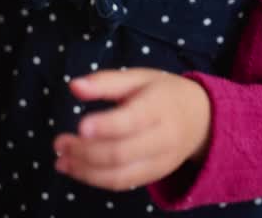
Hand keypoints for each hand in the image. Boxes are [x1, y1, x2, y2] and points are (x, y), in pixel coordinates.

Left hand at [52, 69, 210, 191]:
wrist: (202, 119)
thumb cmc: (164, 93)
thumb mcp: (139, 77)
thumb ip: (106, 81)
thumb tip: (74, 86)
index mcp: (159, 107)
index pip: (131, 121)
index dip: (105, 126)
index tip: (79, 126)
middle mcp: (163, 138)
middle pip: (121, 153)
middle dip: (85, 152)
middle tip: (59, 143)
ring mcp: (160, 161)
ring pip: (120, 175)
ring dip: (85, 171)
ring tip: (61, 161)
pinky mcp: (154, 175)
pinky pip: (123, 183)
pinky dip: (96, 180)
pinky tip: (77, 169)